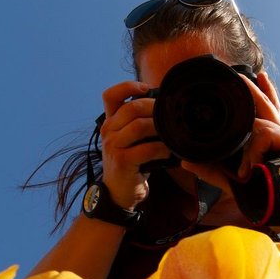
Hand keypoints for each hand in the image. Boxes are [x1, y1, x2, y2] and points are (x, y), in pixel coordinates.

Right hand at [99, 80, 171, 209]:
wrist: (118, 192)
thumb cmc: (130, 162)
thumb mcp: (128, 139)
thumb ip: (137, 122)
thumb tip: (164, 105)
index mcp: (109, 122)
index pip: (110, 95)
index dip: (128, 86)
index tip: (146, 89)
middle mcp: (108, 131)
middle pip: (131, 108)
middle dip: (154, 108)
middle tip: (169, 114)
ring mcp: (113, 146)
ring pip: (139, 126)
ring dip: (159, 127)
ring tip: (171, 132)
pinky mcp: (122, 161)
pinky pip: (146, 148)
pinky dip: (161, 148)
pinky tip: (168, 152)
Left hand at [181, 71, 279, 191]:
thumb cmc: (265, 196)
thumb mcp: (232, 180)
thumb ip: (211, 170)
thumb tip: (185, 160)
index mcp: (272, 140)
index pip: (269, 110)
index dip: (265, 92)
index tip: (258, 75)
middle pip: (268, 106)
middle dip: (255, 89)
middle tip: (240, 75)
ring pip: (261, 125)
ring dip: (248, 148)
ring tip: (244, 172)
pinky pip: (266, 137)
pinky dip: (255, 153)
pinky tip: (251, 170)